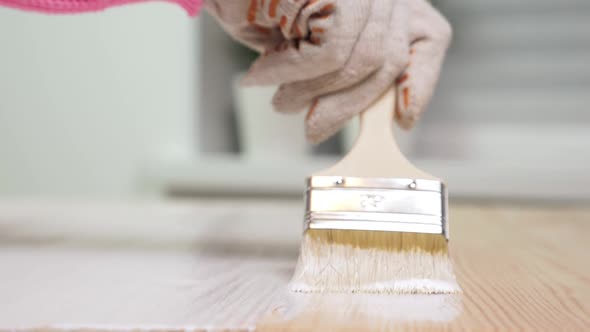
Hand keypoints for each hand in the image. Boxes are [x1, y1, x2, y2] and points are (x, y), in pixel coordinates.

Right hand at [205, 0, 451, 142]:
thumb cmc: (254, 6)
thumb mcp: (310, 42)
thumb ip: (346, 66)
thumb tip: (370, 110)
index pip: (429, 36)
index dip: (421, 82)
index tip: (403, 118)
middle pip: (390, 58)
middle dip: (348, 106)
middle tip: (313, 128)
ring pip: (362, 59)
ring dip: (314, 93)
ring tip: (280, 101)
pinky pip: (328, 52)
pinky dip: (293, 74)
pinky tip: (261, 74)